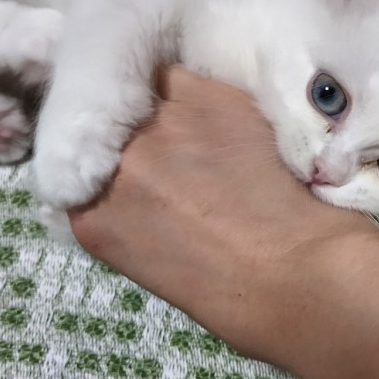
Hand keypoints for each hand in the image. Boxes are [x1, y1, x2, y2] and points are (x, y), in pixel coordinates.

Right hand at [68, 65, 375, 361]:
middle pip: (110, 125)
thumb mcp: (154, 265)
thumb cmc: (234, 297)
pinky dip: (199, 95)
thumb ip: (133, 218)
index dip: (108, 161)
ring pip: (146, 93)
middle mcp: (115, 162)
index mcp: (93, 218)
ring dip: (165, 108)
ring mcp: (158, 124)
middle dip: (135, 134)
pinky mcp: (205, 95)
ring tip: (200, 132)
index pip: (81, 168)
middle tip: (174, 152)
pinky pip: (186, 80)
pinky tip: (224, 117)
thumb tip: (148, 189)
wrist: (297, 271)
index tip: (134, 168)